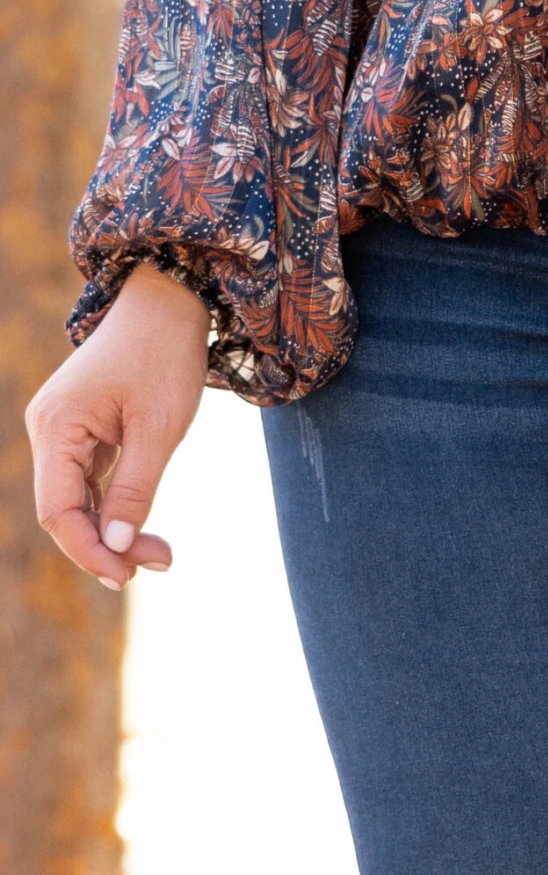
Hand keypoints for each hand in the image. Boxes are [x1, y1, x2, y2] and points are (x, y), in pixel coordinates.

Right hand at [25, 262, 208, 590]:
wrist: (170, 299)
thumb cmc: (165, 355)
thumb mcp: (159, 427)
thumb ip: (135, 489)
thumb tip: (116, 547)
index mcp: (56, 427)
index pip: (58, 511)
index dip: (89, 550)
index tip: (128, 575)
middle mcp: (49, 430)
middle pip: (65, 510)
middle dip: (108, 544)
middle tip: (161, 562)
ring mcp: (63, 430)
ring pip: (79, 499)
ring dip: (114, 529)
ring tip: (161, 553)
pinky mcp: (83, 428)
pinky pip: (91, 480)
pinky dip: (116, 505)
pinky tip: (143, 526)